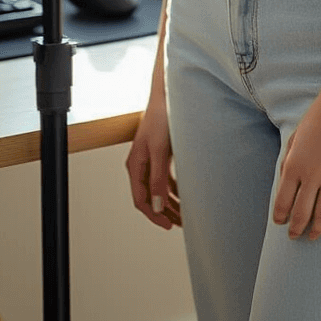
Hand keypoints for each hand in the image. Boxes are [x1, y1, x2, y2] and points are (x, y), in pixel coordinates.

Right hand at [126, 94, 181, 230]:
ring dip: (170, 203)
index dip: (154, 215)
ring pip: (158, 189)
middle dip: (163, 212)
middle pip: (149, 197)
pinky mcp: (161, 154)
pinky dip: (174, 189)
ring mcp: (151, 160)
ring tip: (183, 214)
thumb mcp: (160, 151)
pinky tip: (185, 195)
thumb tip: (156, 205)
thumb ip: (158, 179)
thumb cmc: (162, 117)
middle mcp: (141, 165)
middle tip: (179, 224)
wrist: (169, 96)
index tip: (168, 225)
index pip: (141, 200)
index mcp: (135, 166)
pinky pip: (166, 178)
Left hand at [272, 90, 320, 240]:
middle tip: (294, 236)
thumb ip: (289, 159)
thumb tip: (285, 181)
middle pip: (301, 213)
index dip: (280, 216)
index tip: (280, 223)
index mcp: (293, 163)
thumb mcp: (296, 136)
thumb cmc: (318, 115)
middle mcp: (311, 173)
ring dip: (316, 229)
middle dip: (296, 228)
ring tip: (313, 236)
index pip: (282, 201)